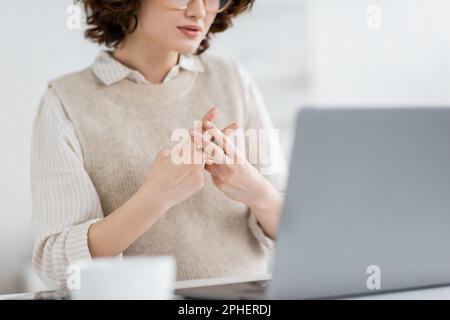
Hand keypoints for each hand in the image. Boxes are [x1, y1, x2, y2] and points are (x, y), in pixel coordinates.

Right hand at [139, 108, 217, 214]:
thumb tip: (184, 147)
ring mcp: (199, 170)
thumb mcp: (164, 155)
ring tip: (185, 167)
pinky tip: (181, 183)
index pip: (198, 131)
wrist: (156, 196)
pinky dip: (192, 176)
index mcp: (185, 148)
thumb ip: (178, 149)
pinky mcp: (201, 182)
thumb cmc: (156, 173)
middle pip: (211, 144)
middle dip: (224, 134)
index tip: (216, 110)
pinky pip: (200, 174)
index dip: (207, 120)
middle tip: (236, 125)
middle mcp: (195, 157)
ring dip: (198, 162)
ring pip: (203, 161)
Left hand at [194, 120, 282, 237]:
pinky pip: (210, 173)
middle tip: (189, 132)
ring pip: (208, 162)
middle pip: (214, 151)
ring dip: (200, 155)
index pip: (225, 142)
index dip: (215, 132)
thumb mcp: (240, 159)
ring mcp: (225, 175)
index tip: (206, 123)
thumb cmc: (247, 171)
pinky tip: (212, 172)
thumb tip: (210, 143)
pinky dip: (209, 170)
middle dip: (201, 140)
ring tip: (190, 147)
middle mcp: (231, 165)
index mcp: (238, 156)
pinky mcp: (220, 184)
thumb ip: (227, 152)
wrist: (256, 192)